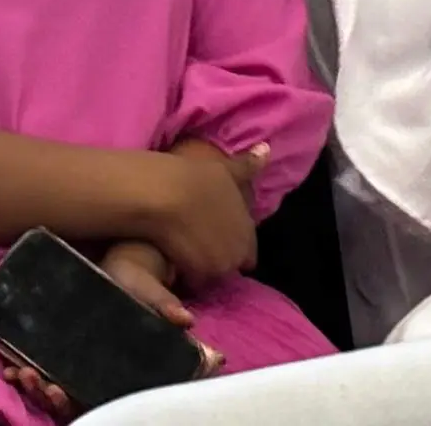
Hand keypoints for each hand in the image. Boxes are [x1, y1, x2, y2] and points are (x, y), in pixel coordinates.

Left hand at [4, 241, 225, 419]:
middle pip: (67, 397)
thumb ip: (166, 308)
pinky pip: (38, 365)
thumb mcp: (154, 296)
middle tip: (34, 380)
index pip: (93, 396)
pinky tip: (8, 366)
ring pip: (50, 385)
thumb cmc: (141, 287)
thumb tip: (185, 319)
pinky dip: (21, 368)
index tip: (57, 392)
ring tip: (17, 374)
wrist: (124, 270)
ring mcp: (74, 360)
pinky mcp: (59, 345)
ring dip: (31, 384)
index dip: (73, 400)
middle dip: (47, 394)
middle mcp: (93, 370)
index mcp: (115, 369)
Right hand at [136, 142, 266, 286]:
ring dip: (202, 267)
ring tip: (184, 249)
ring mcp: (217, 267)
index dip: (233, 244)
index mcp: (248, 232)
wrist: (164, 195)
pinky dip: (185, 272)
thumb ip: (248, 167)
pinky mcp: (195, 276)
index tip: (217, 235)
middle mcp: (237, 254)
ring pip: (212, 275)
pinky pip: (192, 281)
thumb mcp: (225, 170)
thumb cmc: (195, 179)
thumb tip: (266, 149)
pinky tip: (173, 256)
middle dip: (219, 257)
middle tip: (198, 241)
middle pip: (230, 265)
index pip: (248, 253)